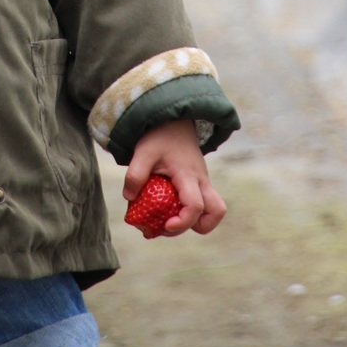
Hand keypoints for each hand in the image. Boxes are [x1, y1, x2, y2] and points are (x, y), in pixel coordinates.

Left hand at [123, 119, 226, 236]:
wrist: (174, 120)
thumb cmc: (159, 137)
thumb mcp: (143, 152)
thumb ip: (135, 174)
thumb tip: (129, 198)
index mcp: (188, 175)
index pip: (195, 206)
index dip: (183, 222)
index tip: (166, 225)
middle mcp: (201, 180)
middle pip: (216, 212)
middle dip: (197, 226)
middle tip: (170, 225)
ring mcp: (203, 181)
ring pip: (214, 209)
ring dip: (196, 220)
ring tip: (171, 219)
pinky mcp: (199, 182)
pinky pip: (203, 202)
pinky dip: (190, 211)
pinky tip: (168, 208)